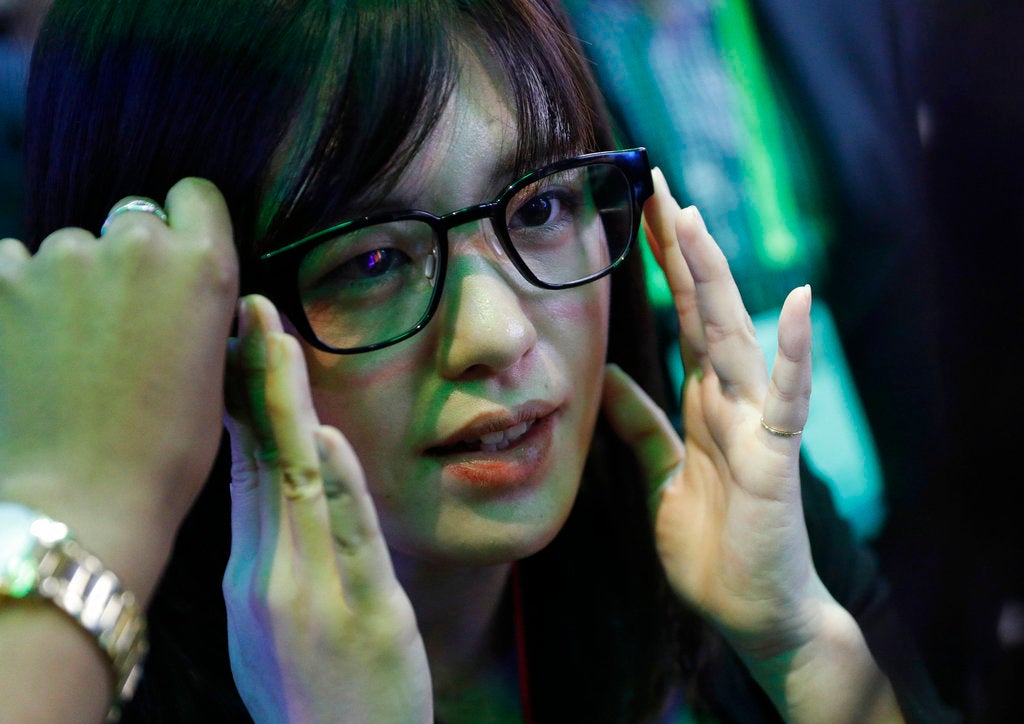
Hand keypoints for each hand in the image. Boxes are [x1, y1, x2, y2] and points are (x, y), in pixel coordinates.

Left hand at [0, 178, 237, 596]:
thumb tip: (175, 289)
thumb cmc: (167, 452)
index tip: (175, 258)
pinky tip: (25, 344)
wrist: (83, 501)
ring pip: (67, 247)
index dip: (185, 225)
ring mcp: (60, 258)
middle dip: (127, 259)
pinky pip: (10, 265)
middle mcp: (134, 245)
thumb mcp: (212, 370)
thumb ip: (195, 306)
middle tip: (117, 322)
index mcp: (202, 265)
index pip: (193, 196)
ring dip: (69, 280)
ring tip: (64, 346)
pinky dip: (17, 294)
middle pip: (130, 220)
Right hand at [223, 295, 431, 722]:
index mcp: (252, 574)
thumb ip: (270, 553)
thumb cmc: (314, 697)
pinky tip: (323, 436)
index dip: (238, 402)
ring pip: (294, 484)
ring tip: (275, 340)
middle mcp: (269, 577)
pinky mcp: (363, 615)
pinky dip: (334, 484)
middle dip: (253, 381)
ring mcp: (313, 595)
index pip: (242, 470)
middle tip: (249, 309)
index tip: (236, 343)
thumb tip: (272, 482)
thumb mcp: (269, 626)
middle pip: (258, 461)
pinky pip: (349, 537)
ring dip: (285, 409)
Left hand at [603, 172, 902, 720]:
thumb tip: (606, 378)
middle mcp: (731, 399)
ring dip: (716, 278)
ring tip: (696, 220)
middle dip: (679, 248)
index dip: (660, 265)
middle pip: (702, 309)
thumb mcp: (661, 474)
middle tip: (656, 183)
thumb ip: (640, 425)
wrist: (752, 610)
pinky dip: (796, 352)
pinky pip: (787, 398)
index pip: (679, 317)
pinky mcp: (776, 458)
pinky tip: (801, 302)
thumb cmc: (714, 544)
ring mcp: (756, 423)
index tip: (637, 211)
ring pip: (733, 337)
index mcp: (703, 401)